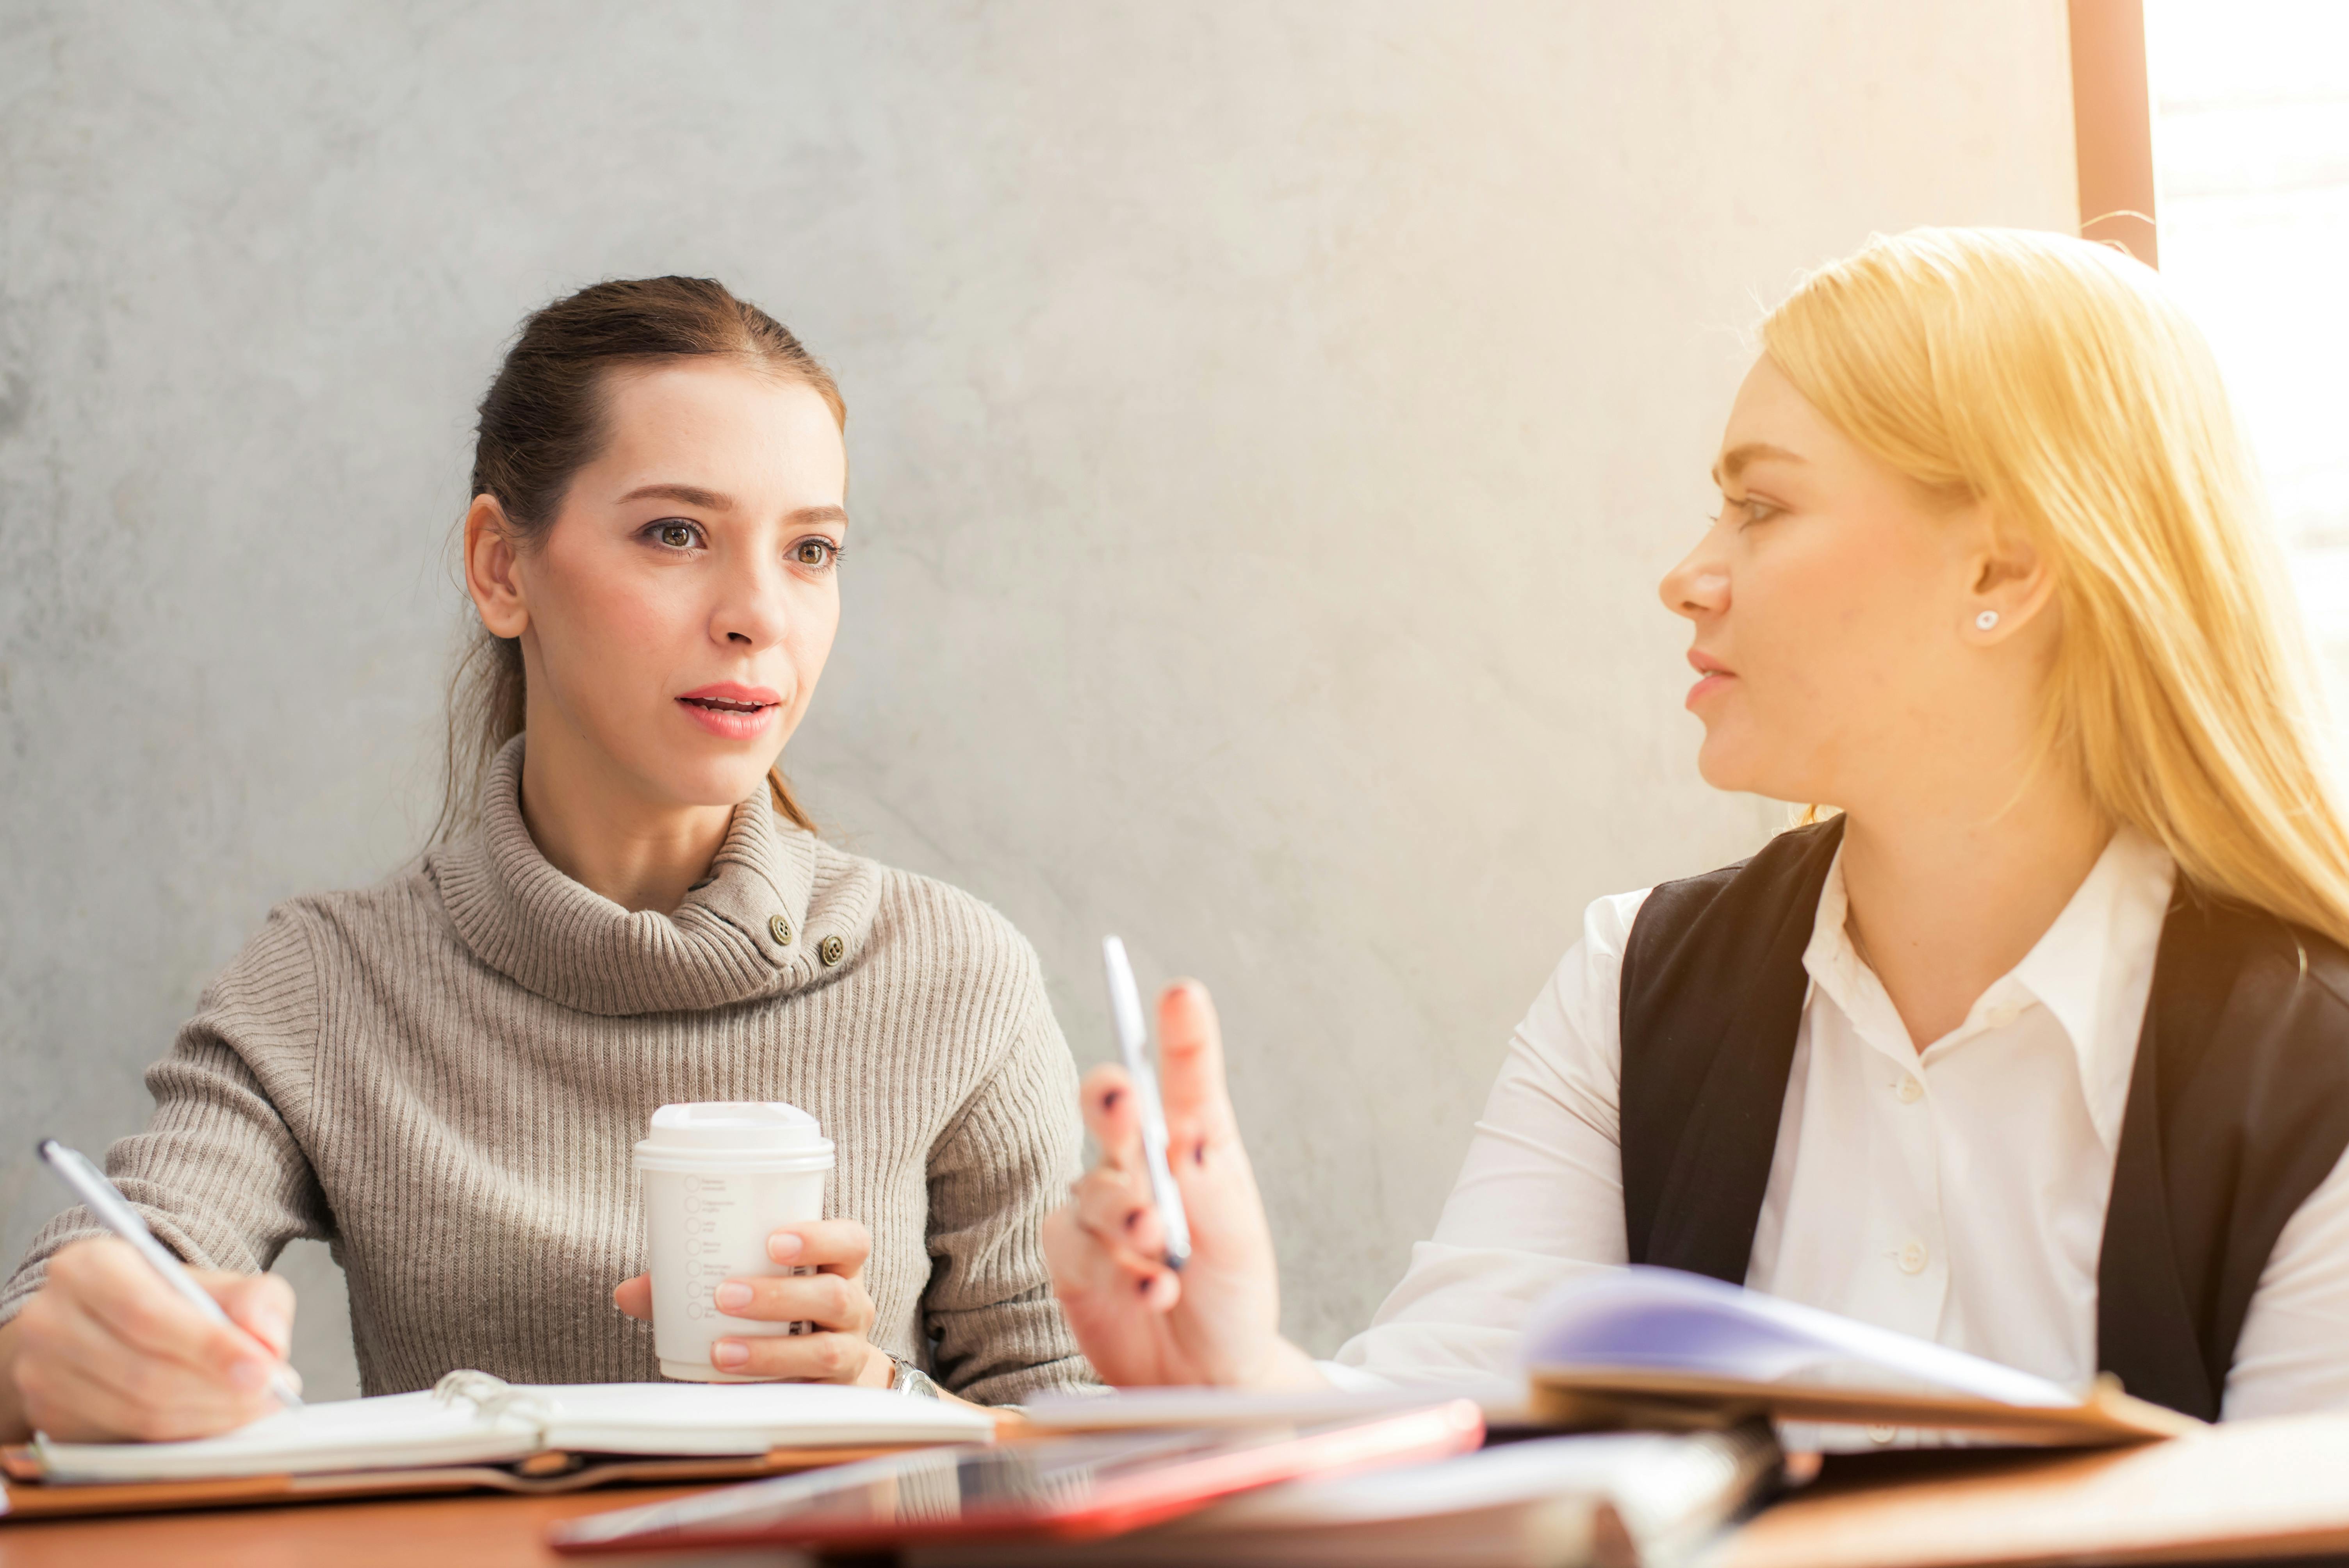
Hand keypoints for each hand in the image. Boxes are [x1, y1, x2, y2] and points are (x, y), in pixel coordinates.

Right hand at [0, 1236, 300, 1442]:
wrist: (108, 1322)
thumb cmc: (167, 1300)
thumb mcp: (216, 1283)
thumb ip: (255, 1300)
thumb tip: (267, 1341)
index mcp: (87, 1268)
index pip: (149, 1315)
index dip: (211, 1348)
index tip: (265, 1370)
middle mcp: (50, 1319)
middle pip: (144, 1372)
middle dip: (219, 1391)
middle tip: (271, 1393)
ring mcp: (40, 1373)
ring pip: (136, 1412)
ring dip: (207, 1418)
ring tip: (253, 1406)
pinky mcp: (48, 1416)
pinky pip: (125, 1438)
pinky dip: (181, 1436)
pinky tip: (216, 1421)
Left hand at [614, 1220, 888, 1385]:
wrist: (823, 1368)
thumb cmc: (780, 1310)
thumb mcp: (753, 1282)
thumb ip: (693, 1282)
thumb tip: (628, 1293)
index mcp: (839, 1267)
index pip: (851, 1241)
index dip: (820, 1237)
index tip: (773, 1241)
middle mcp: (853, 1307)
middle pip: (835, 1295)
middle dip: (779, 1296)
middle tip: (725, 1295)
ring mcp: (849, 1352)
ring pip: (826, 1351)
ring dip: (769, 1350)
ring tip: (720, 1350)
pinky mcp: (832, 1394)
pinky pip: (806, 1393)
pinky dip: (765, 1388)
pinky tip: (726, 1386)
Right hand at [1042, 980, 1325, 1388]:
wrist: (1206, 1376)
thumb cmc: (1230, 1296)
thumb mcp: (1239, 1241)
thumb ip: (1210, 1189)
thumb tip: (1187, 1134)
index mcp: (1194, 1145)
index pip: (1186, 1081)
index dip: (1182, 1036)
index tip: (1182, 996)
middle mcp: (1140, 1164)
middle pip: (1111, 1108)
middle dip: (1113, 1101)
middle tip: (1126, 1104)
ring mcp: (1100, 1208)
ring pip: (1094, 1188)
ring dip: (1126, 1215)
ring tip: (1159, 1248)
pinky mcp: (1070, 1255)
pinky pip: (1078, 1247)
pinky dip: (1118, 1271)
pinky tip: (1151, 1290)